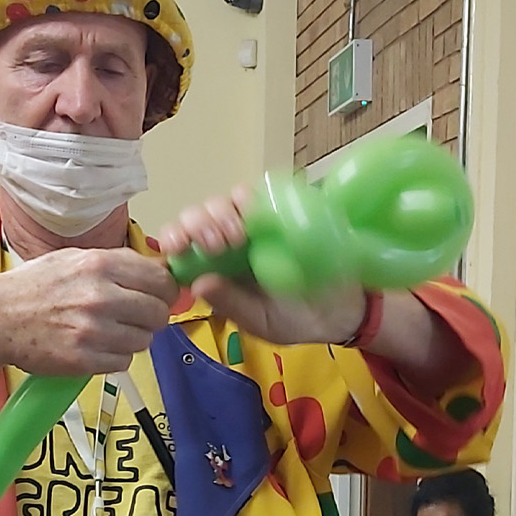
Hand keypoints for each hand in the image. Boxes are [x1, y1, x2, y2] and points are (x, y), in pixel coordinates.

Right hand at [0, 246, 178, 376]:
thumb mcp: (75, 258)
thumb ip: (118, 263)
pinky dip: (114, 356)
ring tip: (108, 330)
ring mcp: (93, 331)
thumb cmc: (35, 286)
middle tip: (135, 316)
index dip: (164, 290)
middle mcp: (100, 297)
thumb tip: (160, 270)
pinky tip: (95, 345)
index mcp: (100, 265)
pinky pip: (123, 362)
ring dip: (132, 338)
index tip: (158, 295)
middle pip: (159, 313)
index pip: (161, 280)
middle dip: (152, 316)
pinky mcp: (84, 360)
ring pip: (144, 340)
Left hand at [157, 185, 371, 346]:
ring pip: (222, 201)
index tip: (180, 249)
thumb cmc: (295, 319)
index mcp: (215, 268)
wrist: (341, 309)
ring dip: (220, 212)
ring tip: (238, 235)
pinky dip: (249, 198)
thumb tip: (199, 284)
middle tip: (217, 246)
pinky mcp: (278, 210)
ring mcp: (252, 223)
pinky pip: (256, 193)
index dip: (174, 239)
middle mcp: (227, 241)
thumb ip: (232, 305)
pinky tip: (256, 215)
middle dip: (197, 225)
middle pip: (196, 217)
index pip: (182, 245)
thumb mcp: (260, 321)